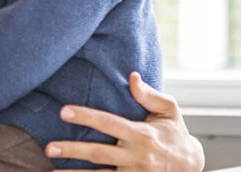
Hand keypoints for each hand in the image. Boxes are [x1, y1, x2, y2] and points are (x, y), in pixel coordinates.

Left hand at [46, 72, 203, 171]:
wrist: (191, 167)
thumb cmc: (176, 135)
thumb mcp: (169, 111)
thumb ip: (149, 95)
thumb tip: (132, 77)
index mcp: (142, 134)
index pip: (109, 123)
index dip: (86, 117)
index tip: (64, 112)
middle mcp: (137, 156)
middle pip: (99, 153)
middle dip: (72, 150)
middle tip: (49, 147)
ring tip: (50, 171)